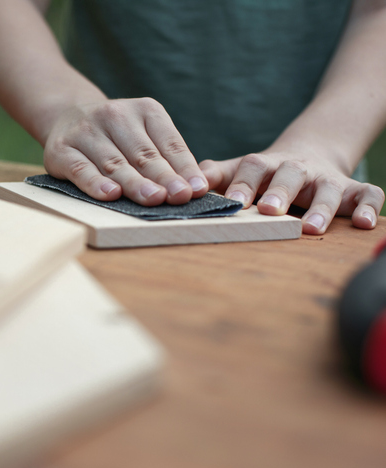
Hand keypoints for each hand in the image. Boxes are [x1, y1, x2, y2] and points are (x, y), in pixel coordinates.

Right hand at [42, 98, 209, 205]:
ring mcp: (86, 131)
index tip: (197, 189)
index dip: (184, 167)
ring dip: (135, 183)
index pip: (169, 143)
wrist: (66, 116)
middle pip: (143, 154)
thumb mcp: (144, 134)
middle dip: (164, 177)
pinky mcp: (62, 150)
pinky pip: (81, 169)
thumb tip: (194, 188)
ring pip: (115, 163)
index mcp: (144, 110)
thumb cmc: (116, 135)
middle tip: (179, 196)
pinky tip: (110, 194)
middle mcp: (114, 115)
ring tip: (153, 199)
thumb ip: (166, 158)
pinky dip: (95, 183)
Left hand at [200, 147, 384, 234]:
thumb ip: (215, 176)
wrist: (307, 153)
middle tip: (270, 211)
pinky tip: (364, 224)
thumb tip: (186, 187)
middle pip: (290, 174)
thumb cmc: (263, 172)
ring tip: (311, 228)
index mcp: (264, 165)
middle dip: (280, 192)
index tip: (233, 201)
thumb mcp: (238, 171)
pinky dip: (369, 207)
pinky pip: (367, 194)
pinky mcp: (353, 189)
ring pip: (329, 188)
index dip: (242, 184)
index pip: (252, 168)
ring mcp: (326, 178)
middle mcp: (296, 169)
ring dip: (321, 207)